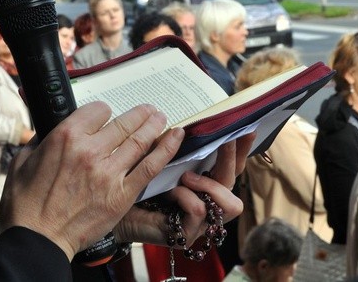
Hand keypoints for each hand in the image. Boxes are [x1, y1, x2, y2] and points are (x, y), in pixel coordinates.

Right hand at [0, 101, 183, 259]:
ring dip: (155, 124)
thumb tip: (52, 131)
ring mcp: (109, 173)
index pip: (98, 110)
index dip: (103, 112)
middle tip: (149, 110)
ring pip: (140, 140)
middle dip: (139, 113)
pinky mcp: (122, 194)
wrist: (37, 238)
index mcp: (66, 137)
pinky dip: (166, 148)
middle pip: (124, 122)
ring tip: (162, 117)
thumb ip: (42, 140)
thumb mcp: (24, 160)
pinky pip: (150, 166)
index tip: (107, 116)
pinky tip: (176, 136)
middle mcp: (90, 150)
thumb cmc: (26, 203)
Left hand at [115, 132, 256, 245]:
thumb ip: (176, 146)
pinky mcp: (186, 234)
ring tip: (187, 175)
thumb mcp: (158, 159)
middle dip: (231, 159)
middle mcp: (207, 202)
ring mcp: (200, 221)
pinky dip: (186, 197)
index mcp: (203, 182)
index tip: (247, 129)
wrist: (111, 211)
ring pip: (231, 204)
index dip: (242, 149)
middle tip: (224, 141)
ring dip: (210, 185)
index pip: (231, 166)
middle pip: (234, 182)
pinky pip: (199, 211)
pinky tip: (171, 191)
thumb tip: (189, 123)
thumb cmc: (134, 183)